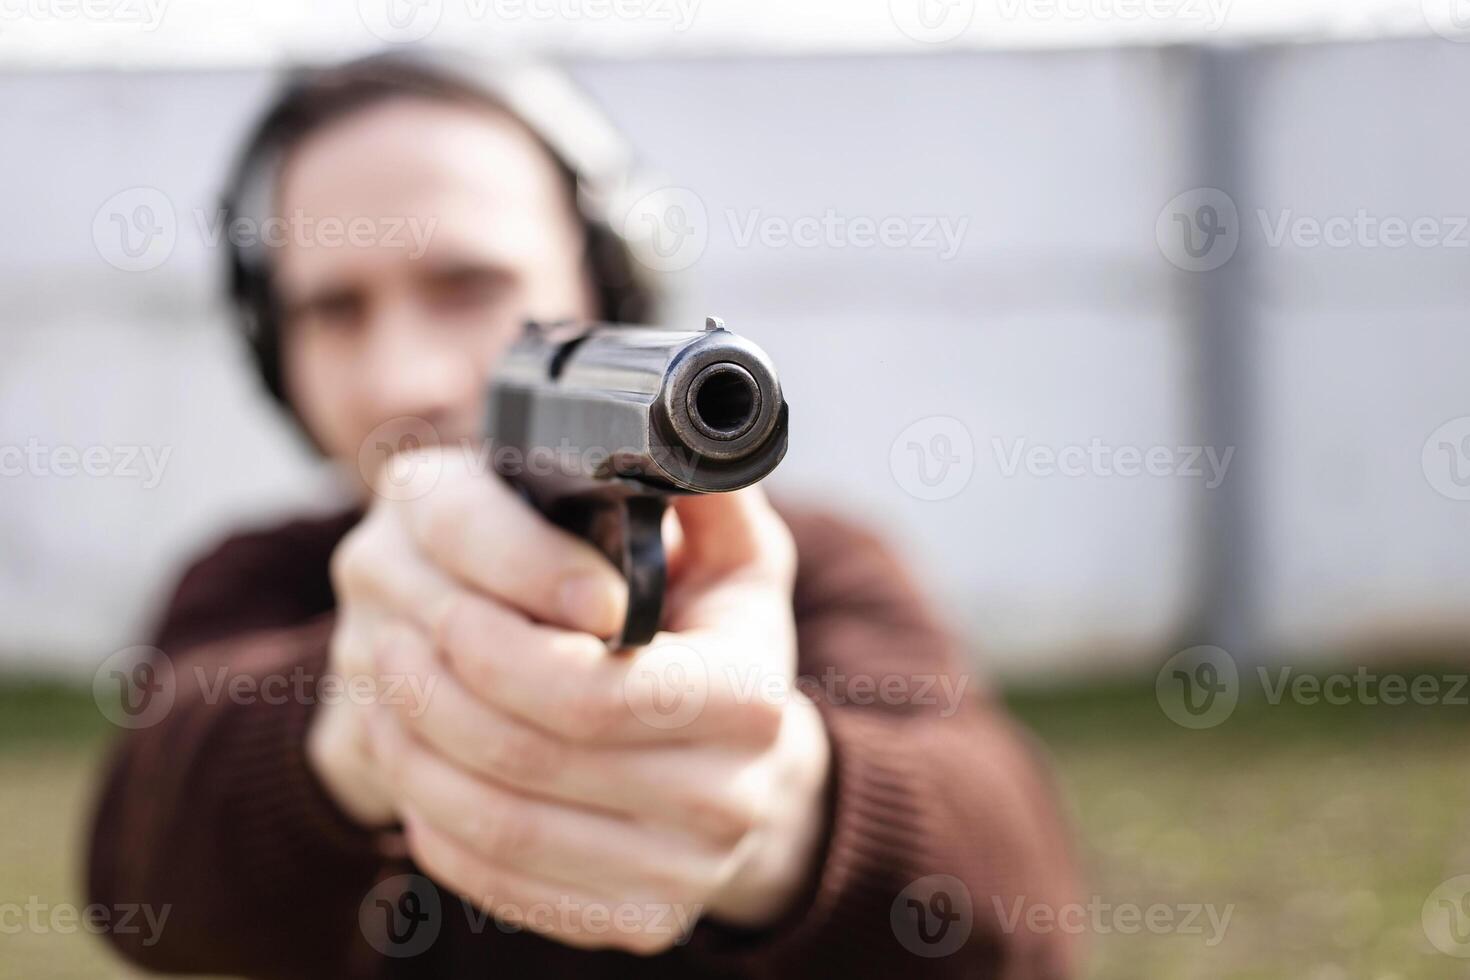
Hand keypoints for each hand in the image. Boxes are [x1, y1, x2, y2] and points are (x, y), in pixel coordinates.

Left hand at [308, 446, 830, 952]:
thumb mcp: (734, 554)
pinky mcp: (631, 923)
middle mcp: (728, 801)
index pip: (595, 690)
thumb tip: (662, 431)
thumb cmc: (715, 640)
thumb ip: (699, 491)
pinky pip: (499, 883)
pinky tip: (416, 766)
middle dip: (437, 691)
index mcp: (750, 699)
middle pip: (530, 757)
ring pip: (498, 824)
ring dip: (417, 753)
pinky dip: (433, 822)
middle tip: (390, 634)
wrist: (744, 769)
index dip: (501, 649)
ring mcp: (680, 877)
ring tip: (386, 688)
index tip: (446, 605)